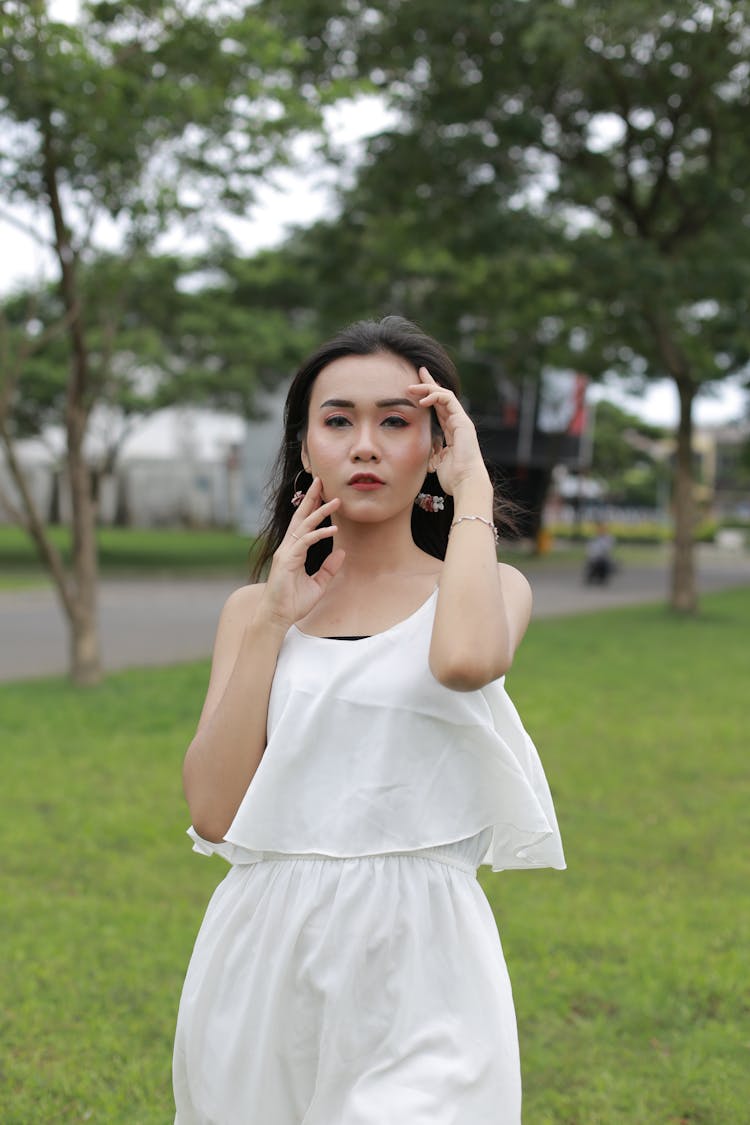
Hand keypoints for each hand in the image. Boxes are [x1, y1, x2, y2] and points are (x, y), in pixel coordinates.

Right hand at [261, 478, 344, 628]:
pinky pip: (305, 542)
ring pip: (304, 525)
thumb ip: (329, 569)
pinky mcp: (287, 560)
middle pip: (300, 517)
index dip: (313, 508)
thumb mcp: (318, 584)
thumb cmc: (294, 603)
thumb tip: (342, 553)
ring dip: (320, 511)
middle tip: (321, 481)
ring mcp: (286, 552)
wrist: (277, 617)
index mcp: (293, 551)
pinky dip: (319, 534)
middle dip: (311, 499)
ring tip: (335, 501)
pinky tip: (333, 529)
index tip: (323, 494)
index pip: (303, 524)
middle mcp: (288, 548)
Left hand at [409, 367, 488, 495]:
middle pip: (442, 396)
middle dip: (430, 383)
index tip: (415, 387)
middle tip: (418, 371)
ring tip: (411, 388)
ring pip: (445, 394)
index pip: (439, 407)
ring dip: (427, 388)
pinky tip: (422, 400)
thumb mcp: (436, 460)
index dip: (428, 395)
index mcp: (451, 431)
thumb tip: (424, 451)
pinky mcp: (463, 421)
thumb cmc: (452, 478)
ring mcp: (462, 421)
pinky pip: (448, 400)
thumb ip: (432, 451)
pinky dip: (435, 396)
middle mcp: (457, 423)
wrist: (465, 483)